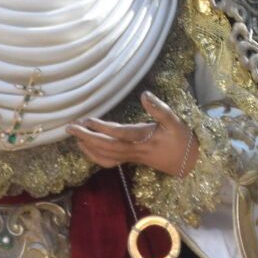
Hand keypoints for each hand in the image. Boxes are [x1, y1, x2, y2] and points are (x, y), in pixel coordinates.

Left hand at [67, 91, 195, 175]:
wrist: (188, 162)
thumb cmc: (181, 139)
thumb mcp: (175, 121)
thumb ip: (160, 108)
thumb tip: (144, 94)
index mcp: (145, 138)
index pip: (120, 134)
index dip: (103, 128)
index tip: (88, 119)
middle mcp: (134, 150)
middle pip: (107, 146)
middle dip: (87, 137)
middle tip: (70, 127)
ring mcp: (131, 157)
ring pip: (105, 155)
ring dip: (87, 146)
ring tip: (74, 134)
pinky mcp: (130, 160)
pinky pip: (108, 161)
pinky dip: (94, 156)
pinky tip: (85, 147)